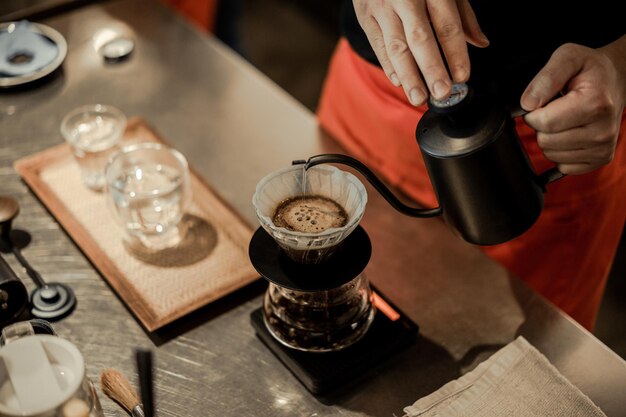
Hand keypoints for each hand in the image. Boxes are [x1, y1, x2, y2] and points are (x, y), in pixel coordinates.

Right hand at [353, 0, 488, 105]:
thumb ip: (463, 15)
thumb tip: (481, 43)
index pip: (446, 25)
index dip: (455, 52)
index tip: (462, 75)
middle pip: (419, 38)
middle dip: (431, 68)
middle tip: (441, 93)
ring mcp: (382, 8)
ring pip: (396, 47)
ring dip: (408, 76)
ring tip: (419, 97)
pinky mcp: (365, 17)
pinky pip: (378, 46)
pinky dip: (389, 66)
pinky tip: (400, 82)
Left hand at [521, 40, 625, 174]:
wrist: (615, 80)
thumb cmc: (590, 69)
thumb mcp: (568, 57)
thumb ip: (546, 78)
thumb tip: (528, 103)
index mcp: (595, 103)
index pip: (544, 123)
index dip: (533, 113)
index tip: (542, 103)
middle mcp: (603, 130)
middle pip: (546, 141)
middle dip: (542, 126)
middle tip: (556, 110)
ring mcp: (604, 147)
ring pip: (552, 155)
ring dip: (551, 139)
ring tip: (565, 120)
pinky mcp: (601, 159)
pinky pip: (563, 165)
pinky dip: (560, 152)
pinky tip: (571, 134)